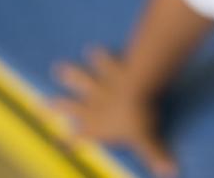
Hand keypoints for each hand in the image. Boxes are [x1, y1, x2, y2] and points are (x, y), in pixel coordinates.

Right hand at [52, 47, 177, 176]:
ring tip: (59, 68)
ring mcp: (98, 87)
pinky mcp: (109, 70)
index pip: (77, 139)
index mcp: (95, 128)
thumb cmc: (137, 118)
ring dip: (72, 74)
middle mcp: (91, 108)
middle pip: (69, 106)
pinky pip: (102, 62)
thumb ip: (155, 155)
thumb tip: (170, 171)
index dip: (67, 142)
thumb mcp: (146, 140)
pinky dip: (99, 55)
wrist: (136, 88)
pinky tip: (94, 48)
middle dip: (56, 105)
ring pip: (81, 80)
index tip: (57, 142)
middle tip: (42, 102)